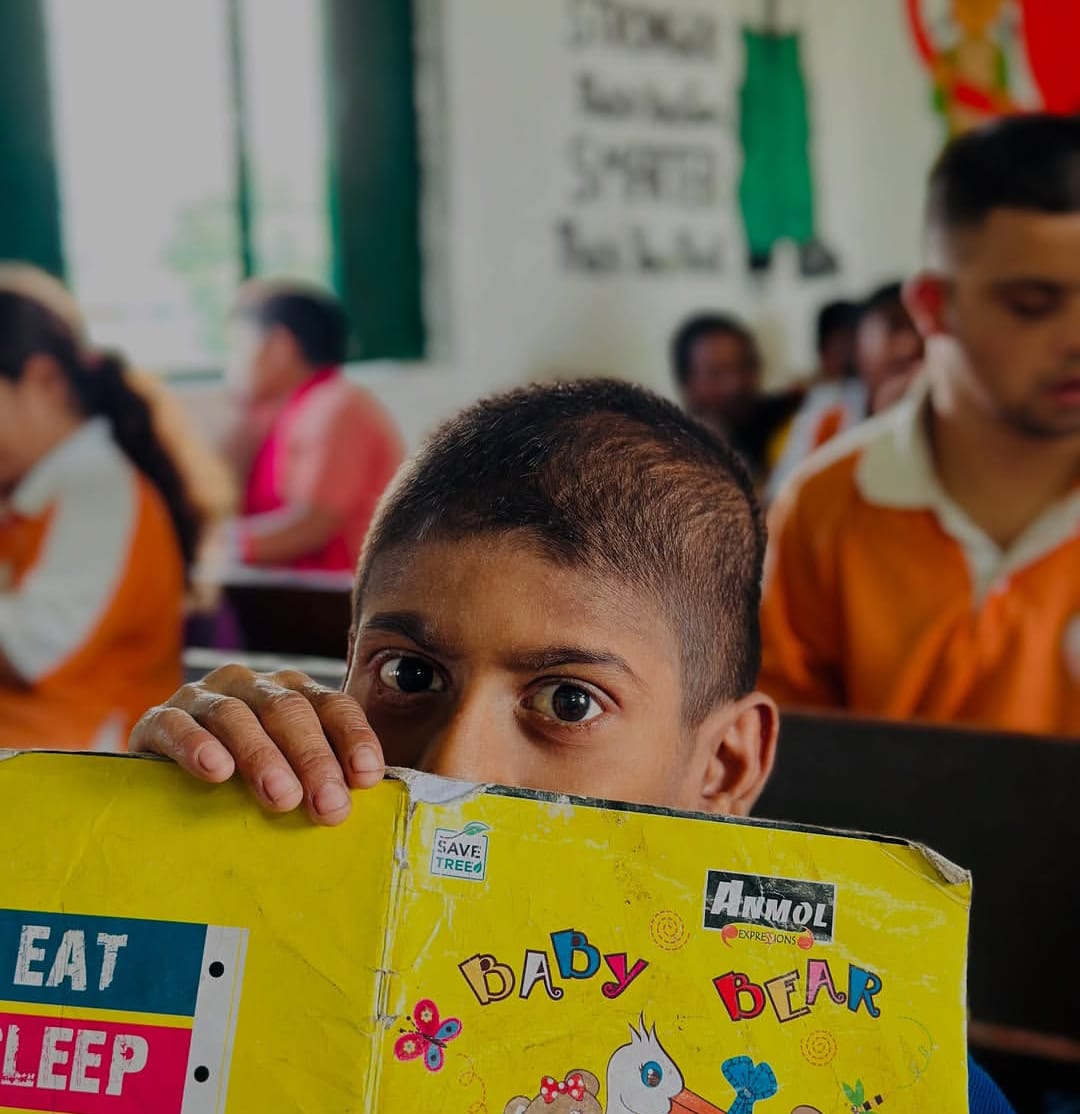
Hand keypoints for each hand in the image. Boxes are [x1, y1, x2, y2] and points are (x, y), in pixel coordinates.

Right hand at [129, 665, 384, 825]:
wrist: (162, 779)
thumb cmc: (241, 780)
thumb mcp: (286, 773)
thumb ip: (320, 781)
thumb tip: (356, 808)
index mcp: (292, 692)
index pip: (332, 705)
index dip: (353, 736)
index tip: (367, 775)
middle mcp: (252, 685)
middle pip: (289, 711)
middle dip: (313, 758)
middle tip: (328, 804)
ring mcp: (204, 697)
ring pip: (237, 716)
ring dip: (262, 756)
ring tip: (281, 796)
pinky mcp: (158, 718)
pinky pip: (177, 724)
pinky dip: (197, 745)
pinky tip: (216, 770)